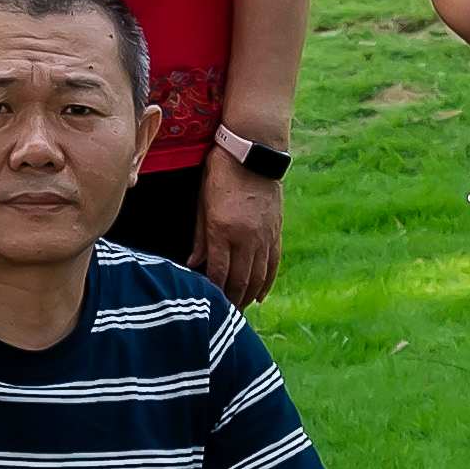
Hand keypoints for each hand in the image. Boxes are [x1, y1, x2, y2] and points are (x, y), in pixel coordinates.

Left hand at [192, 156, 285, 302]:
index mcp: (224, 230)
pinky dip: (267, 282)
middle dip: (231, 300)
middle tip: (223, 316)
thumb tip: (193, 265)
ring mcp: (264, 235)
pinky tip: (260, 296)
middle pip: (240, 280)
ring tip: (239, 310)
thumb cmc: (220, 174)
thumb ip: (199, 237)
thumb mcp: (202, 203)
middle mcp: (247, 237)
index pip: (218, 272)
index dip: (214, 291)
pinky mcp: (276, 231)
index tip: (208, 304)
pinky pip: (273, 263)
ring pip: (258, 276)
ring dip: (249, 296)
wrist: (252, 153)